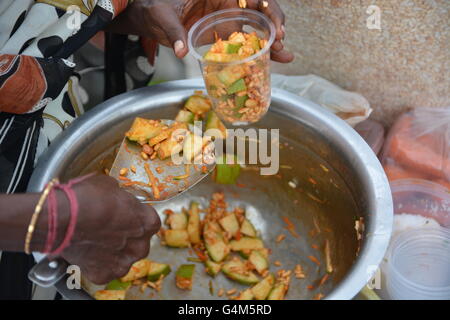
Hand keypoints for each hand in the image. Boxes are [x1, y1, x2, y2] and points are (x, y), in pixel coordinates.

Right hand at [58, 175, 160, 283]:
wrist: (61, 217)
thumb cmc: (86, 199)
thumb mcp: (110, 186)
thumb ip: (120, 197)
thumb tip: (116, 197)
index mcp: (148, 221)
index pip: (149, 221)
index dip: (135, 217)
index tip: (126, 215)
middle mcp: (140, 245)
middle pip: (138, 242)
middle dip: (126, 236)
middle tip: (109, 228)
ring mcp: (122, 262)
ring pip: (122, 258)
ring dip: (113, 251)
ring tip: (96, 240)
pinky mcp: (103, 274)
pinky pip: (104, 270)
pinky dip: (96, 264)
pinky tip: (87, 251)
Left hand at [108, 0, 293, 62]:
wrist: (149, 20)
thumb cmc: (155, 9)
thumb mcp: (163, 17)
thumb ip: (174, 32)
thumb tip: (182, 51)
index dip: (264, 5)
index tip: (271, 20)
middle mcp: (226, 6)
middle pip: (259, 12)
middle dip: (274, 25)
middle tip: (280, 42)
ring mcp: (227, 22)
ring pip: (257, 29)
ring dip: (273, 42)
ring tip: (284, 56)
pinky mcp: (225, 37)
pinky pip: (246, 44)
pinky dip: (261, 53)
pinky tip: (275, 61)